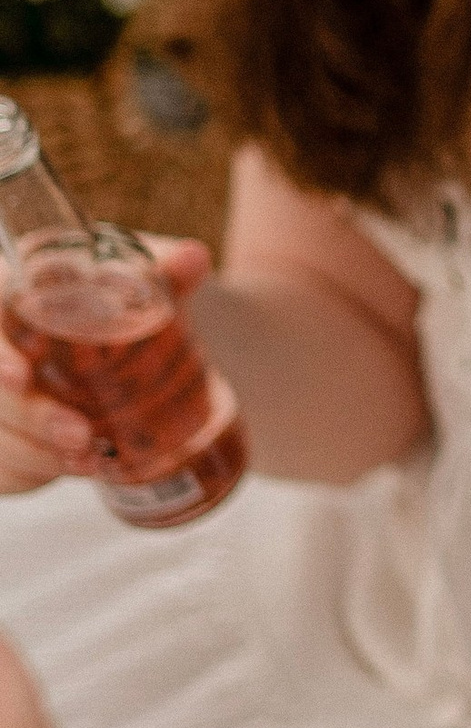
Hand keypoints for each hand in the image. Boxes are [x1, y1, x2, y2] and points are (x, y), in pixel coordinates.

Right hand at [0, 235, 210, 492]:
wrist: (105, 346)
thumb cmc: (106, 304)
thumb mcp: (135, 283)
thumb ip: (160, 270)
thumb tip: (193, 258)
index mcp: (11, 295)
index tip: (20, 376)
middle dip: (31, 415)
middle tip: (79, 433)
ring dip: (39, 451)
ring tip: (90, 458)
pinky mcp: (2, 436)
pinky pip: (7, 465)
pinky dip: (39, 469)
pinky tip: (79, 467)